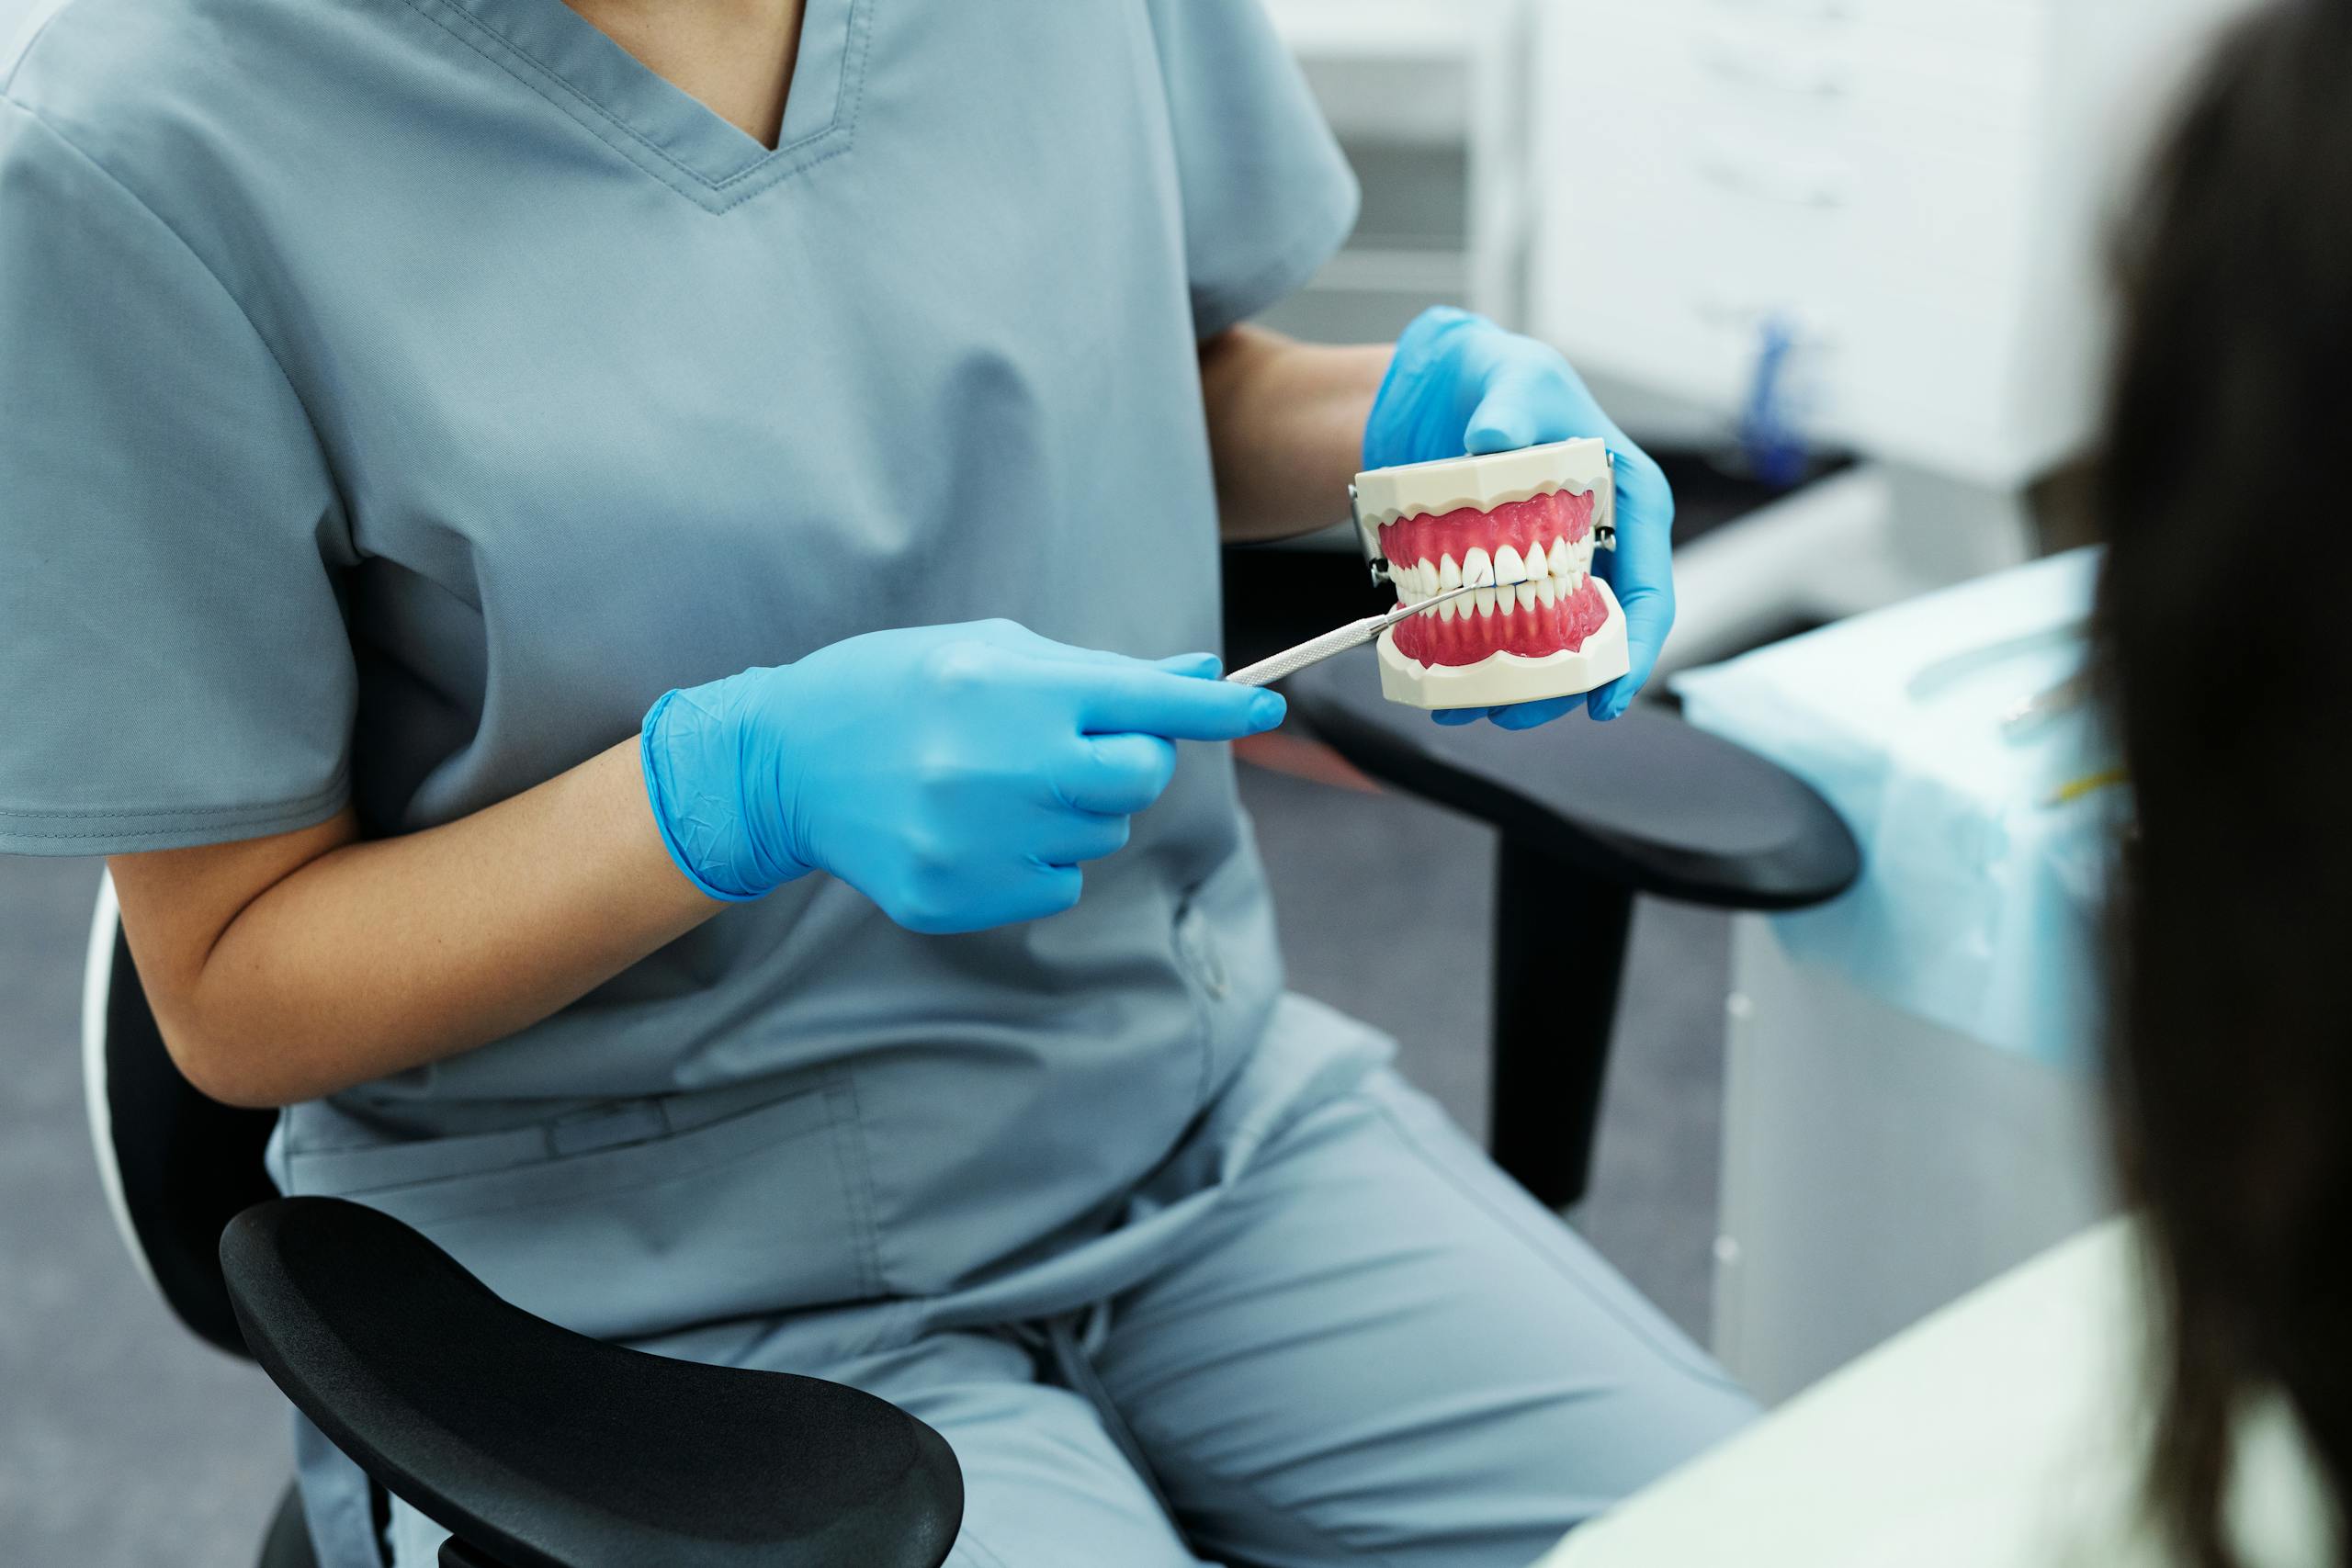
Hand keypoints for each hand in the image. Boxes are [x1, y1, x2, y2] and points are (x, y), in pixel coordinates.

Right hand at [640, 621, 1282, 931]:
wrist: (787, 760)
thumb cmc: (900, 689)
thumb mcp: (992, 653)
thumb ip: (1100, 674)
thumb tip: (1197, 679)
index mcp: (1018, 689)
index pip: (1147, 703)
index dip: (1216, 710)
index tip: (1263, 709)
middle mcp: (1006, 764)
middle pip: (1137, 778)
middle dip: (1126, 762)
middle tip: (1074, 748)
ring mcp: (980, 838)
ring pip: (1099, 838)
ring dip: (1072, 813)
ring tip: (995, 785)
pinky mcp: (957, 894)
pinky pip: (1055, 886)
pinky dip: (1033, 861)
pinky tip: (973, 829)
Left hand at [1362, 306, 1673, 725]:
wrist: (1440, 388)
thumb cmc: (1498, 376)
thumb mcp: (1513, 378)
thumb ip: (1511, 404)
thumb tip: (1495, 440)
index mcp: (1629, 503)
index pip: (1651, 592)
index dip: (1633, 653)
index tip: (1605, 700)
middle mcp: (1600, 544)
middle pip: (1597, 637)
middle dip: (1559, 687)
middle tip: (1510, 715)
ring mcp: (1553, 567)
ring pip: (1547, 645)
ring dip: (1511, 685)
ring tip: (1463, 706)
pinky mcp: (1506, 578)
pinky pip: (1500, 630)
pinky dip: (1472, 660)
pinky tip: (1439, 680)